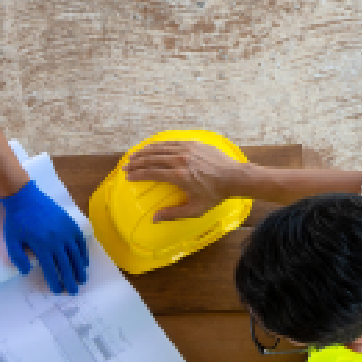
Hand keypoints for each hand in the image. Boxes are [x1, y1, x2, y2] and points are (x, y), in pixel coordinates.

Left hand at [0, 180, 89, 294]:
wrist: (24, 197)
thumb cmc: (16, 220)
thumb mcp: (11, 241)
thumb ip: (18, 258)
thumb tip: (27, 272)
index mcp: (42, 246)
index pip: (50, 269)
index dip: (55, 281)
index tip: (57, 290)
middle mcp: (57, 240)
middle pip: (66, 265)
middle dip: (70, 280)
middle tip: (74, 291)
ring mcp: (65, 231)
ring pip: (76, 255)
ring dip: (79, 269)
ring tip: (82, 280)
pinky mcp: (70, 224)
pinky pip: (80, 242)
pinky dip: (83, 253)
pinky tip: (84, 262)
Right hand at [123, 141, 248, 221]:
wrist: (234, 177)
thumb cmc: (215, 195)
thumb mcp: (195, 209)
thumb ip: (173, 214)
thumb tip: (154, 219)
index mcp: (179, 176)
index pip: (152, 173)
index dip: (137, 174)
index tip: (128, 176)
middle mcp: (180, 160)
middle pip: (152, 159)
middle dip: (137, 162)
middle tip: (126, 166)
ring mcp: (186, 149)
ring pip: (159, 148)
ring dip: (144, 152)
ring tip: (134, 155)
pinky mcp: (192, 143)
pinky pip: (171, 142)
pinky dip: (158, 145)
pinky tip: (151, 147)